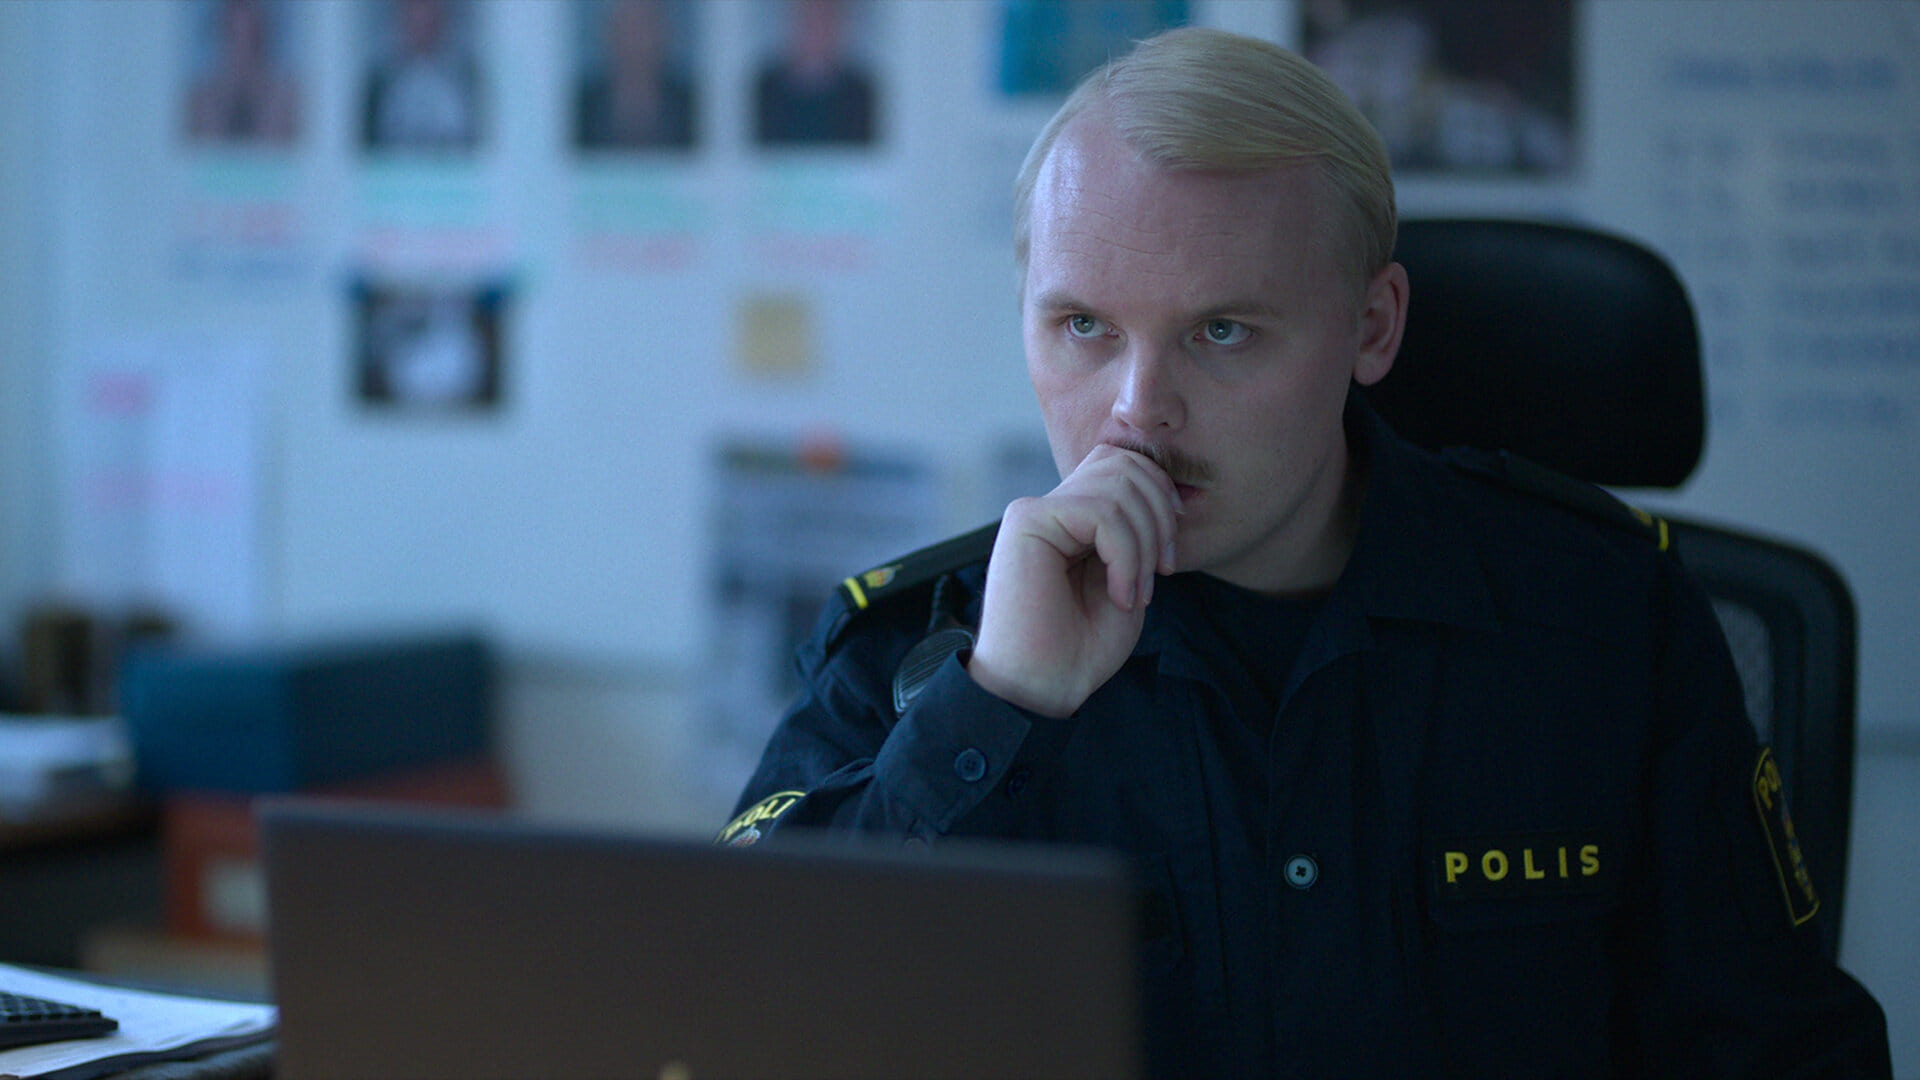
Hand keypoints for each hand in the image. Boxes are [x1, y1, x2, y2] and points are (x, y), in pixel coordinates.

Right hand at [966, 444, 1180, 717]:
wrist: (1041, 688)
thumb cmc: (1082, 647)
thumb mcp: (1128, 581)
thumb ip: (1138, 533)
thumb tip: (1165, 492)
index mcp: (1073, 518)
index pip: (1124, 464)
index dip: (1160, 497)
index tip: (1168, 557)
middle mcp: (1051, 507)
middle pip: (1124, 462)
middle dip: (1159, 513)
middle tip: (1160, 572)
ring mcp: (1036, 510)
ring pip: (1118, 486)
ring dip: (1144, 544)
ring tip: (1136, 593)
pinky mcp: (1028, 521)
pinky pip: (1102, 513)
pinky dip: (1127, 556)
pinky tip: (1120, 596)